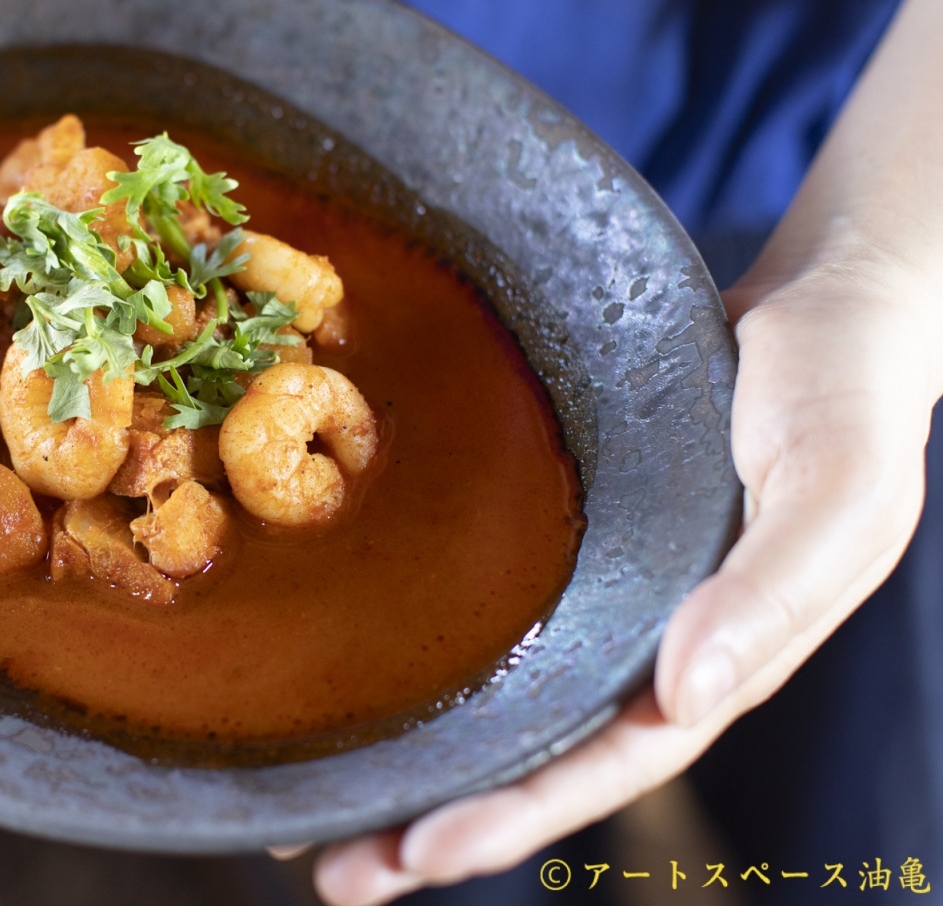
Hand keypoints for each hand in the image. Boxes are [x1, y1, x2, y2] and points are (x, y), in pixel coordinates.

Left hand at [313, 0, 942, 904]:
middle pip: (529, 753)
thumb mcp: (837, 489)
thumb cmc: (846, 392)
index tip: (420, 853)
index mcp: (712, 658)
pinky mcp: (558, 530)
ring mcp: (597, 590)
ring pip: (494, 695)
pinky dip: (419, 650)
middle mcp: (643, 640)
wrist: (824, 301)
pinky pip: (484, 609)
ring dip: (409, 756)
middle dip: (433, 820)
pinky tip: (348, 669)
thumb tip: (686, 693)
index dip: (514, 816)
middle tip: (325, 870)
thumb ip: (774, 594)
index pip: (603, 764)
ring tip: (304, 810)